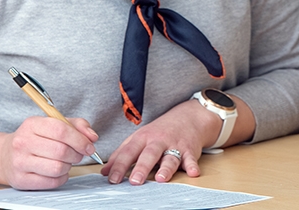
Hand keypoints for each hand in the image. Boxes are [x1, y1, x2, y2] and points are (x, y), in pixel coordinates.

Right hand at [0, 116, 98, 189]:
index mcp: (32, 124)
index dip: (80, 140)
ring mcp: (19, 162)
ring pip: (58, 168)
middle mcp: (22, 142)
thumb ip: (77, 125)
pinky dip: (62, 177)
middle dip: (77, 154)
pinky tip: (59, 171)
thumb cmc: (35, 138)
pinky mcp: (21, 180)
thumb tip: (92, 137)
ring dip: (69, 166)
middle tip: (78, 154)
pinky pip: (51, 182)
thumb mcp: (53, 124)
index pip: (61, 130)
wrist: (4, 156)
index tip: (89, 146)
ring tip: (66, 162)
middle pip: (61, 151)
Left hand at [101, 100, 215, 184]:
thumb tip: (105, 172)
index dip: (119, 165)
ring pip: (170, 157)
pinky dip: (193, 166)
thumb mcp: (139, 138)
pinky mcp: (190, 150)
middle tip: (135, 181)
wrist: (189, 117)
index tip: (112, 179)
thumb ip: (121, 154)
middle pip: (149, 154)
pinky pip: (191, 159)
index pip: (129, 152)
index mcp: (143, 138)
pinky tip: (193, 172)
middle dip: (142, 167)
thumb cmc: (160, 131)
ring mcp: (175, 145)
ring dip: (166, 168)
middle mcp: (159, 141)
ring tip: (161, 178)